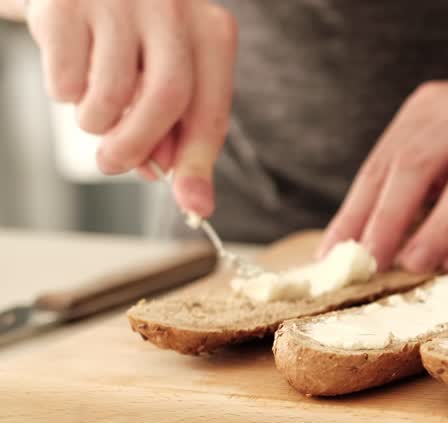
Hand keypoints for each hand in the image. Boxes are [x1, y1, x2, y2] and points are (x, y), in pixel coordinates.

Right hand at [24, 0, 237, 217]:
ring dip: (96, 122)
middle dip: (138, 146)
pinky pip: (65, 81)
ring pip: (110, 96)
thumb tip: (191, 197)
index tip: (193, 206)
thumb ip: (179, 132)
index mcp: (211, 31)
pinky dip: (64, 94)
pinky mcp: (65, 5)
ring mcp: (119, 1)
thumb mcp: (165, 75)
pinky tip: (71, 71)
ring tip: (94, 106)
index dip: (199, 164)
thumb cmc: (131, 38)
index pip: (211, 110)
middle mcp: (172, 8)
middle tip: (113, 164)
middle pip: (167, 99)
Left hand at [321, 72, 447, 271]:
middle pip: (413, 166)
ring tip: (411, 264)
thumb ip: (421, 175)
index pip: (382, 162)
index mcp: (431, 108)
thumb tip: (375, 237)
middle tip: (366, 261)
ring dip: (433, 229)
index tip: (332, 254)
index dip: (354, 210)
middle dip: (385, 218)